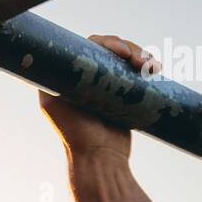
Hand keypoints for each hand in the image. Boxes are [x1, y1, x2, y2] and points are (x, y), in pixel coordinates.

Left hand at [38, 34, 152, 161]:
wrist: (100, 158)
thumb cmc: (75, 133)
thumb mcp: (54, 103)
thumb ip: (51, 80)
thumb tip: (45, 56)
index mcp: (67, 76)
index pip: (87, 47)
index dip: (106, 43)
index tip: (121, 51)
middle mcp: (85, 77)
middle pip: (108, 49)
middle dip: (128, 49)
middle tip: (140, 61)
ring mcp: (104, 84)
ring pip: (124, 58)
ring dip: (140, 56)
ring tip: (151, 67)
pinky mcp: (121, 92)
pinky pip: (134, 73)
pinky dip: (146, 67)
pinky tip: (155, 69)